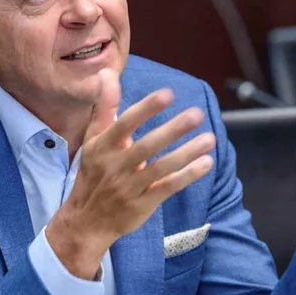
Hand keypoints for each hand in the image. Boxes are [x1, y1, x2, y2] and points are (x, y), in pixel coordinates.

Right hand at [47, 68, 216, 278]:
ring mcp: (129, 187)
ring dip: (187, 153)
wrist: (86, 221)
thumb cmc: (93, 174)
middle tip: (196, 114)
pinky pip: (167, 187)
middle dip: (172, 130)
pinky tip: (205, 163)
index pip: (125, 124)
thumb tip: (106, 73)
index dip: (146, 108)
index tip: (168, 94)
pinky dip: (187, 176)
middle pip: (147, 146)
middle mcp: (115, 166)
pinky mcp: (142, 204)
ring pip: (161, 167)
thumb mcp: (93, 141)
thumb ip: (104, 107)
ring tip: (209, 138)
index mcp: (103, 147)